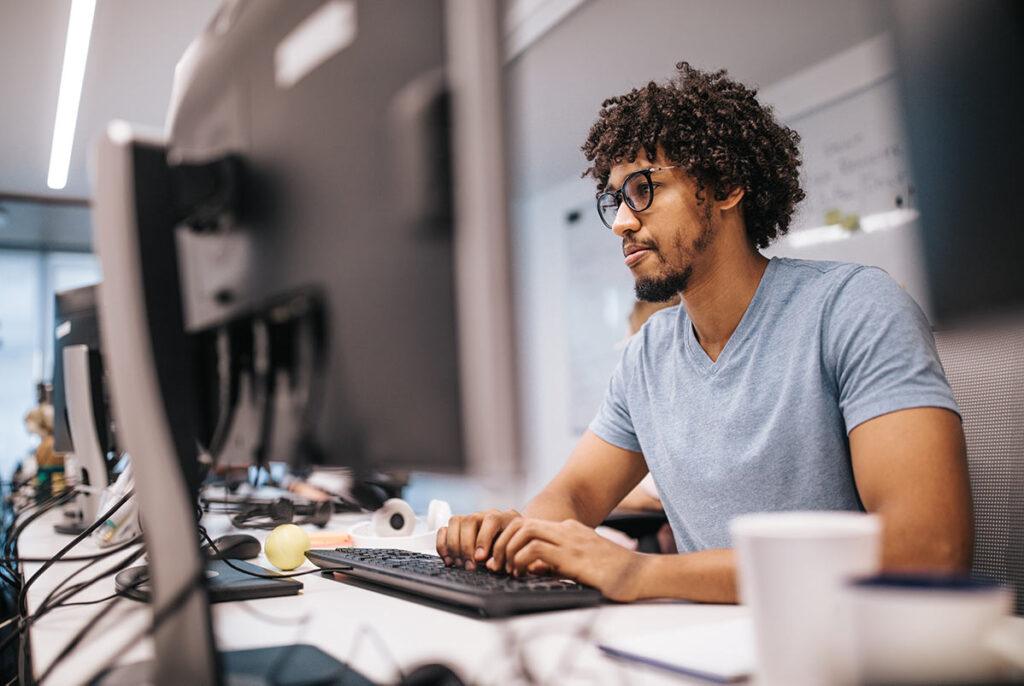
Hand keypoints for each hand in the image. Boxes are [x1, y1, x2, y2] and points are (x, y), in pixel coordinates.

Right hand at [436, 508, 520, 570]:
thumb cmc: (513, 549)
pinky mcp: (457, 528)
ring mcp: (470, 519)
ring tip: (459, 564)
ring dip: (454, 545)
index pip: (491, 520)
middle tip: (469, 566)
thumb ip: (505, 557)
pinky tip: (448, 559)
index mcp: (504, 518)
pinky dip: (442, 544)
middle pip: (470, 520)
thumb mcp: (514, 553)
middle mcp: (485, 515)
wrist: (511, 543)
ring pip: (455, 522)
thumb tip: (490, 565)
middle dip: (466, 546)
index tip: (480, 558)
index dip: (484, 539)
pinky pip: (444, 529)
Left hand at [489, 518, 645, 601]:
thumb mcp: (580, 564)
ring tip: (506, 569)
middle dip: (503, 542)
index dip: (510, 540)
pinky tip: (521, 573)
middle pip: (522, 523)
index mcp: (570, 530)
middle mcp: (568, 530)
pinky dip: (520, 560)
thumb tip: (531, 568)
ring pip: (524, 531)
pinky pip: (535, 549)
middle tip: (497, 563)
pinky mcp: (572, 556)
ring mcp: (570, 541)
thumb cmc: (615, 574)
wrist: (641, 575)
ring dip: (508, 550)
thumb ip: (557, 562)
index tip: (503, 559)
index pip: (529, 525)